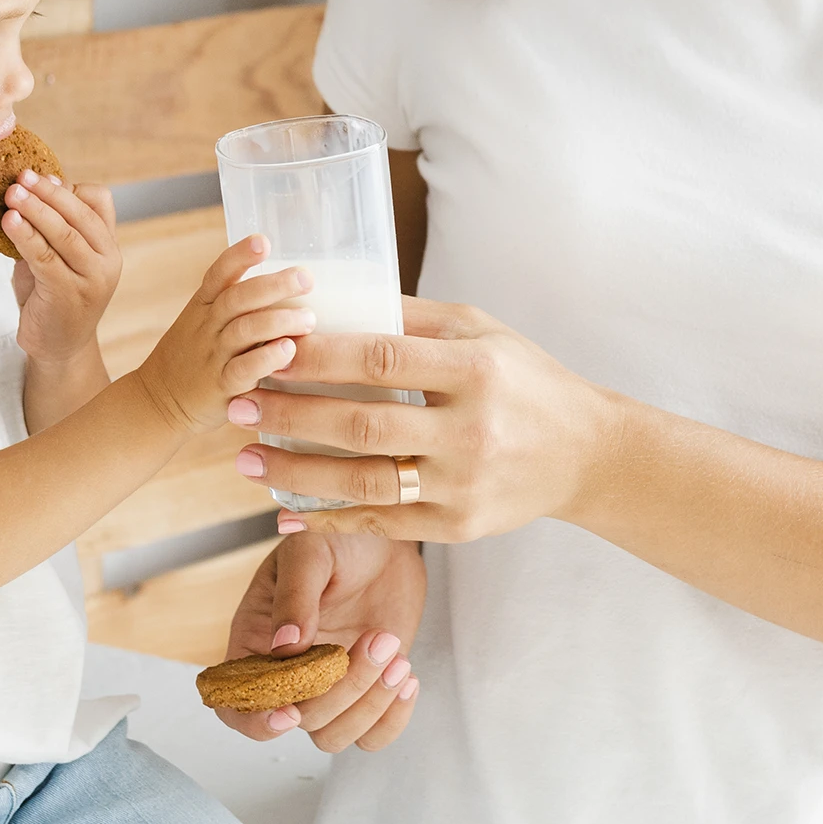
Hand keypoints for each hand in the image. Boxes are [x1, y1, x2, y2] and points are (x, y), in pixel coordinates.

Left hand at [6, 172, 122, 366]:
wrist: (58, 347)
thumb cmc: (53, 296)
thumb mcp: (59, 256)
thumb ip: (52, 227)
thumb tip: (33, 185)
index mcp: (108, 245)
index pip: (99, 202)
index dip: (69, 187)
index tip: (39, 176)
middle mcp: (107, 260)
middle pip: (80, 214)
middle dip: (48, 192)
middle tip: (20, 176)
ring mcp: (91, 278)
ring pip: (64, 233)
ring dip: (35, 210)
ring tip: (11, 194)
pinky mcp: (69, 294)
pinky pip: (45, 257)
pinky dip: (25, 236)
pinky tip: (9, 222)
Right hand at [133, 237, 319, 433]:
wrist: (157, 403)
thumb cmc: (192, 358)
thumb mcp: (202, 322)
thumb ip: (237, 304)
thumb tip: (288, 283)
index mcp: (203, 306)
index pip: (219, 274)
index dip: (239, 255)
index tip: (263, 241)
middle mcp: (207, 326)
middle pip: (238, 298)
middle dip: (273, 285)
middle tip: (305, 278)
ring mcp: (212, 356)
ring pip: (244, 330)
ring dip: (278, 321)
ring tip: (309, 319)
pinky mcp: (220, 387)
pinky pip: (243, 370)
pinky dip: (266, 359)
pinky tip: (288, 350)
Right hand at [216, 532, 426, 750]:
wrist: (384, 541)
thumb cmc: (336, 538)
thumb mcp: (308, 552)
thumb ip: (295, 595)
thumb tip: (285, 646)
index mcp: (256, 642)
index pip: (235, 704)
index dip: (255, 719)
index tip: (289, 710)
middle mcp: (287, 674)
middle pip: (300, 718)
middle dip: (342, 689)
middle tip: (378, 637)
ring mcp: (327, 687)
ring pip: (334, 735)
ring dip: (369, 703)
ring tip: (396, 652)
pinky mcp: (366, 692)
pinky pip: (372, 736)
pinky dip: (392, 719)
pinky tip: (407, 675)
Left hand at [230, 296, 614, 541]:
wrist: (585, 453)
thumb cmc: (523, 379)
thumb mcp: (480, 329)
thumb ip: (410, 317)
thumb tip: (335, 296)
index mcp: (474, 369)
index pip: (381, 360)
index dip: (318, 358)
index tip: (268, 352)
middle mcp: (470, 429)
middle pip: (361, 424)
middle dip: (290, 416)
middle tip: (237, 405)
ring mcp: (463, 484)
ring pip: (363, 482)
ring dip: (295, 471)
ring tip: (245, 458)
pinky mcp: (458, 527)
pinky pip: (381, 522)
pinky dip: (328, 517)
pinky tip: (285, 508)